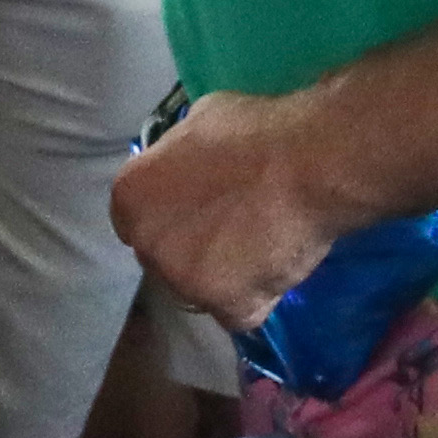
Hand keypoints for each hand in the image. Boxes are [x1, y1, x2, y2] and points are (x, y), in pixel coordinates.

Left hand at [105, 88, 353, 330]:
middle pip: (164, 261)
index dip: (170, 218)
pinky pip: (241, 313)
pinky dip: (258, 297)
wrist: (307, 165)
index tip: (198, 213)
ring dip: (223, 279)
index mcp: (130, 197)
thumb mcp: (198, 124)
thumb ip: (179, 159)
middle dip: (192, 251)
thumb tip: (187, 167)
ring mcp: (184, 282)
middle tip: (234, 231)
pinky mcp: (227, 309)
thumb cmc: (255, 132)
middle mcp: (147, 245)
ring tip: (262, 248)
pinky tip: (277, 266)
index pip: (137, 222)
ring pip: (199, 292)